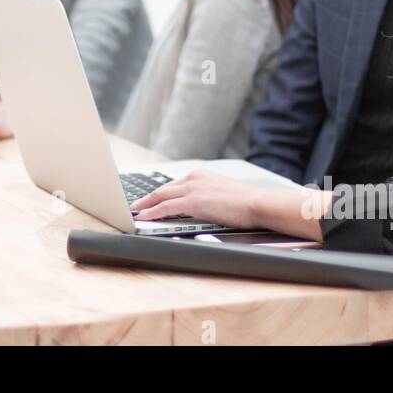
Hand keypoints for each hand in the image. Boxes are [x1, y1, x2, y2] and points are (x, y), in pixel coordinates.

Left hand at [129, 170, 274, 230]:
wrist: (257, 203)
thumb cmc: (247, 203)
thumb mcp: (223, 195)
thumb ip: (208, 198)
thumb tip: (201, 208)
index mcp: (201, 175)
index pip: (174, 185)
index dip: (160, 194)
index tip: (151, 200)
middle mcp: (194, 178)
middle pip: (163, 189)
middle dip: (147, 198)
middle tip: (136, 205)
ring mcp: (192, 188)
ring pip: (160, 197)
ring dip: (145, 205)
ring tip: (135, 212)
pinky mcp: (192, 201)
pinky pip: (165, 207)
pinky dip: (152, 212)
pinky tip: (144, 217)